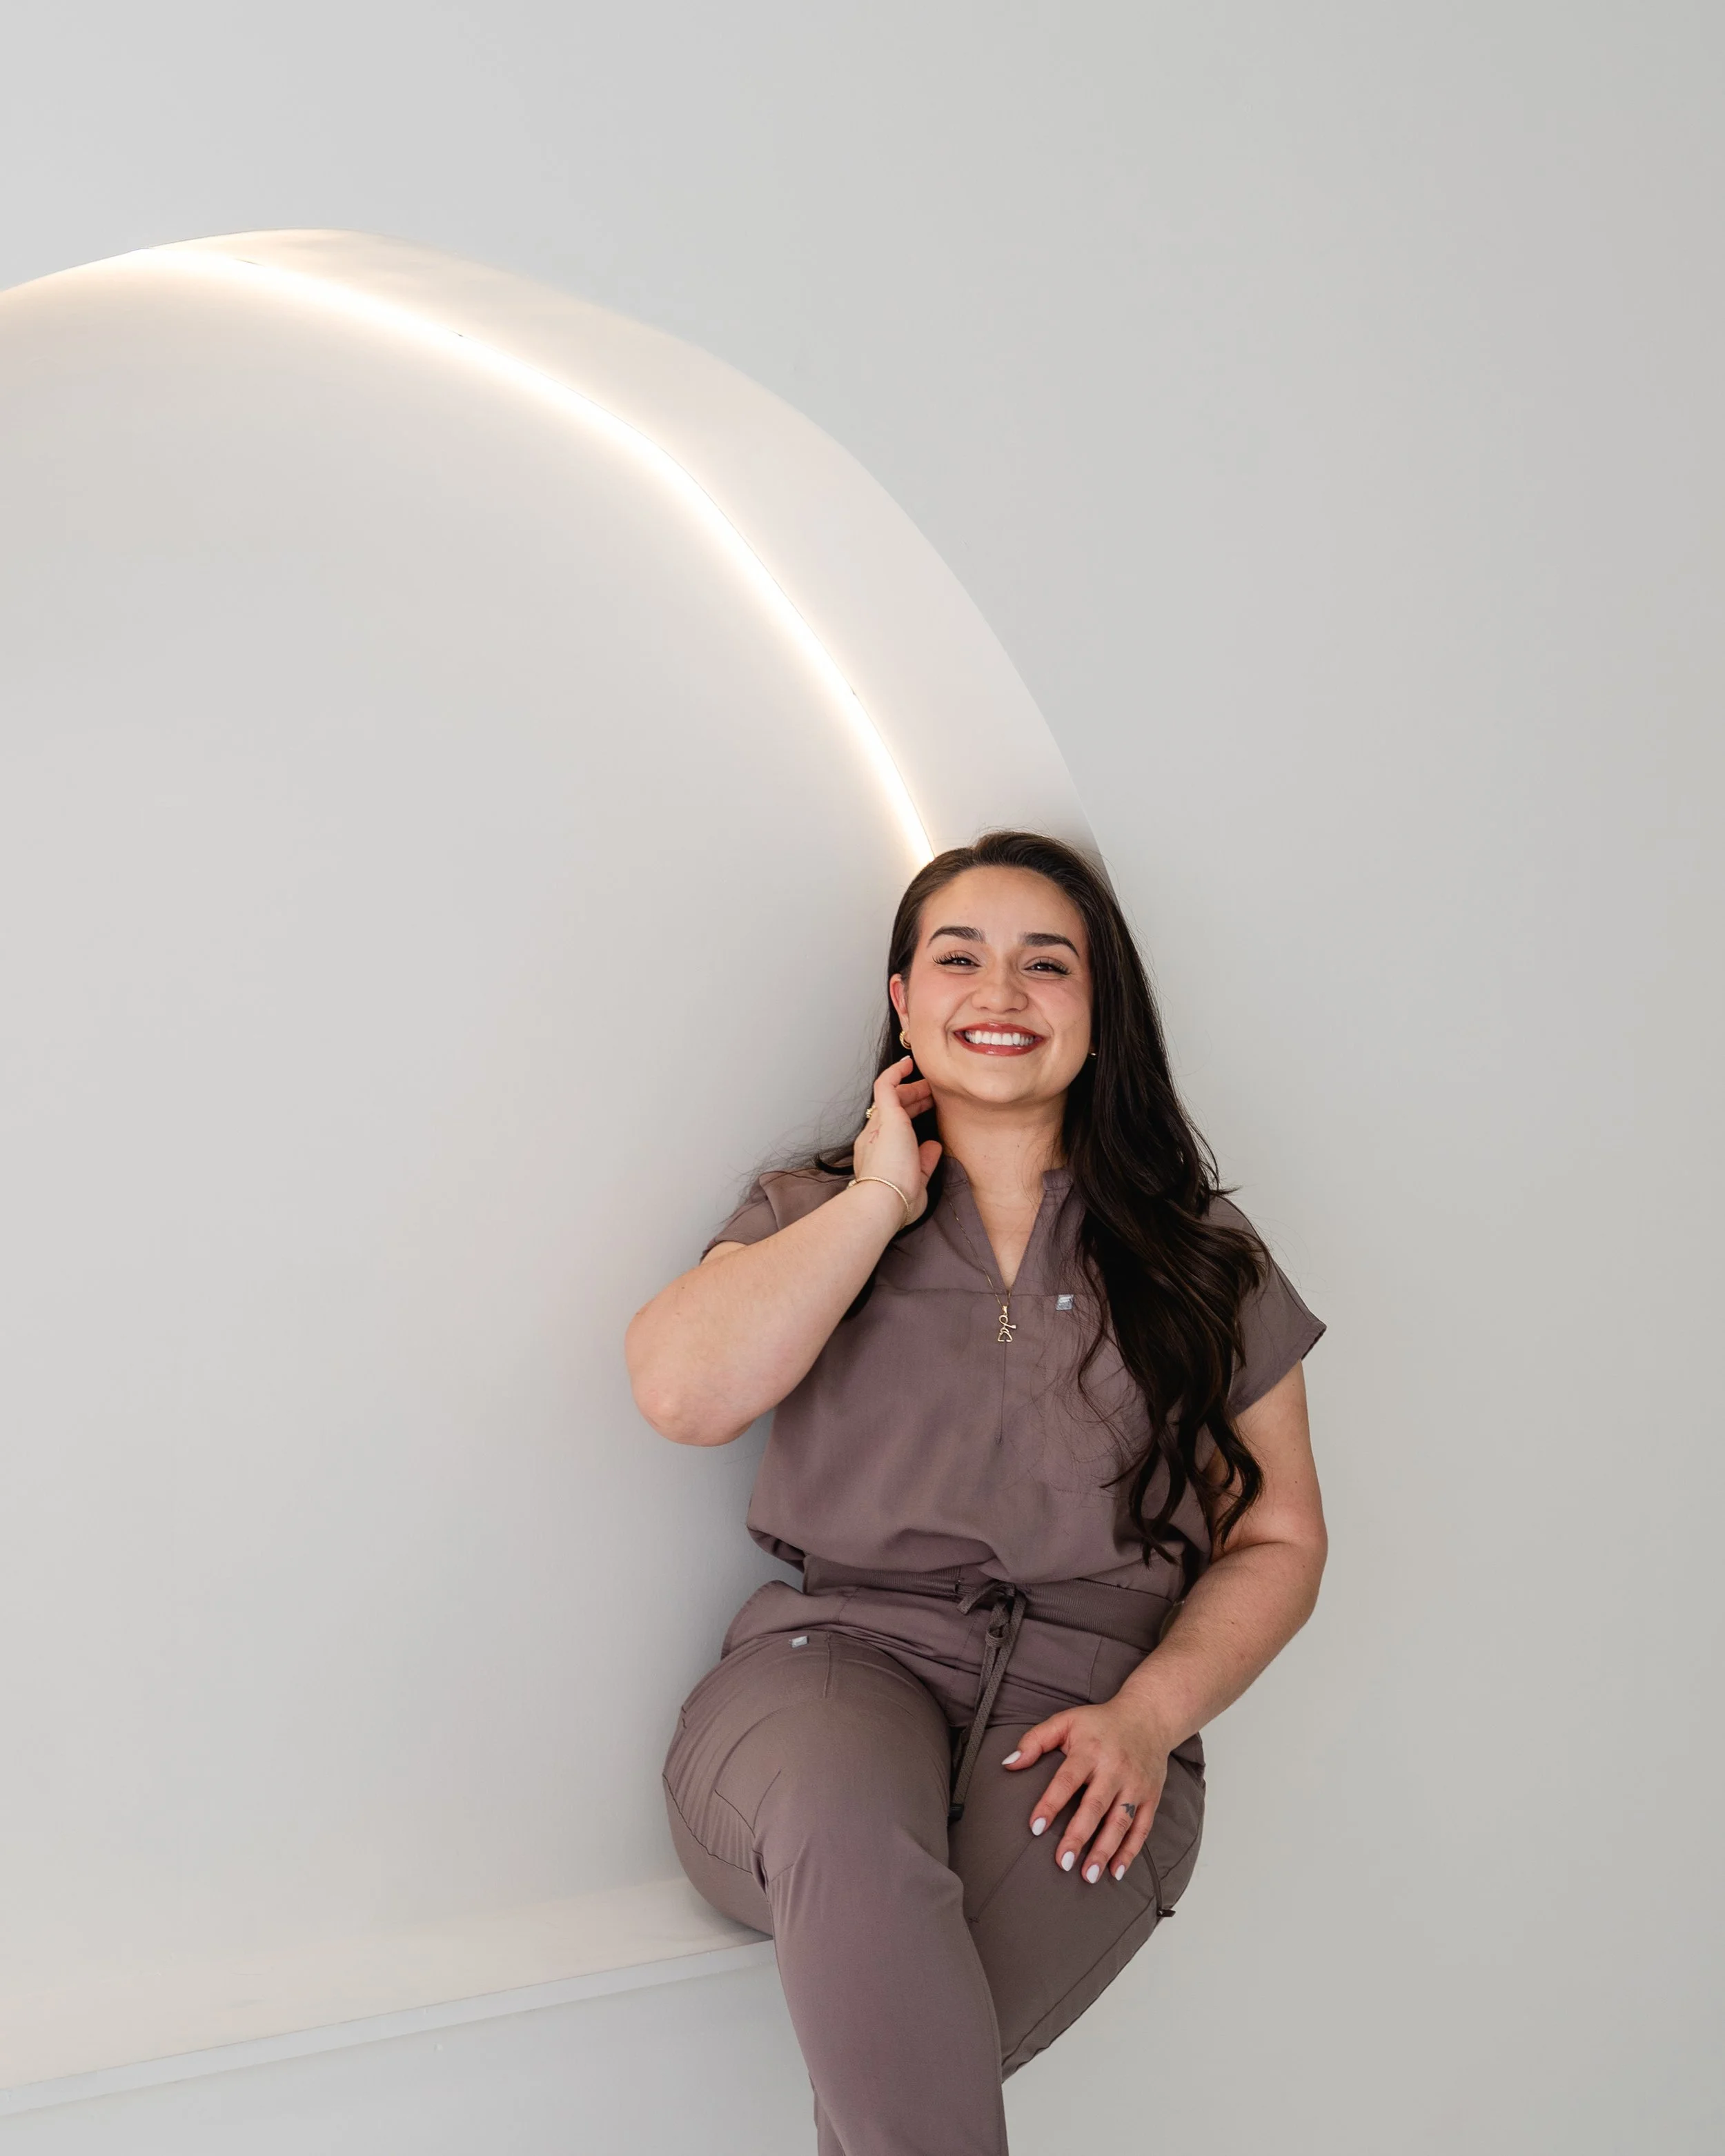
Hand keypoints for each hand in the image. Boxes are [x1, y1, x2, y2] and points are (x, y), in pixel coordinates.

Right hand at [851, 1055, 941, 1224]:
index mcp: (878, 1155)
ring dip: (910, 1087)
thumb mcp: (917, 1180)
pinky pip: (885, 1085)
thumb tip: (933, 1146)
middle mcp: (873, 1137)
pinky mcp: (885, 1117)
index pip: (893, 1129)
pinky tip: (908, 1064)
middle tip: (931, 1094)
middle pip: (892, 1110)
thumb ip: (925, 1162)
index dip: (910, 1116)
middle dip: (912, 1100)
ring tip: (928, 1082)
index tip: (927, 1110)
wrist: (882, 1202)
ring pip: (891, 1097)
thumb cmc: (897, 1200)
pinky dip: (895, 1073)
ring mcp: (878, 1126)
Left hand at [1002, 1695, 1172, 1883]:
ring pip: (1120, 1822)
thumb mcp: (1065, 1721)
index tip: (1035, 1827)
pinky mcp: (1151, 1797)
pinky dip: (1130, 1851)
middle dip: (1078, 1836)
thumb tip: (1007, 1764)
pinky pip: (1142, 1828)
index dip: (1050, 1803)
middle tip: (1062, 1863)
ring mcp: (1135, 1784)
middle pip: (1094, 1806)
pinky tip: (1116, 1871)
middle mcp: (1114, 1769)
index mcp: (1089, 1750)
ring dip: (1104, 1851)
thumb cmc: (1099, 1723)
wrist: (1148, 1716)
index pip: (1066, 1780)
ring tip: (1088, 1876)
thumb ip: (1035, 1741)